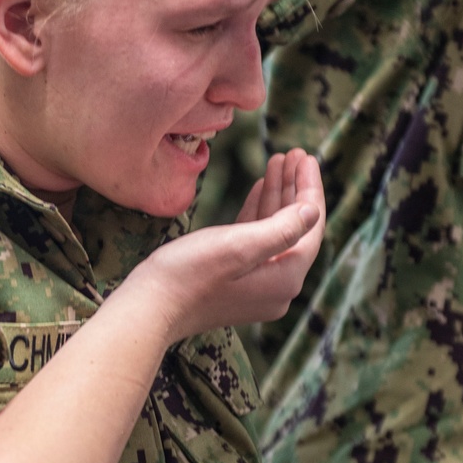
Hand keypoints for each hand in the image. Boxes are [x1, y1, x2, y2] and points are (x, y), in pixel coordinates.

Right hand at [130, 149, 324, 344]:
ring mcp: (257, 287)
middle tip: (295, 153)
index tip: (307, 156)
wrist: (149, 308)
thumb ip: (282, 229)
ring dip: (277, 197)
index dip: (310, 189)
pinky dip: (260, 214)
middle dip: (295, 189)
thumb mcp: (238, 246)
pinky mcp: (237, 283)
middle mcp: (277, 287)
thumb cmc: (189, 274)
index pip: (310, 226)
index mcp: (284, 279)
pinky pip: (257, 243)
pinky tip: (259, 188)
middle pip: (296, 228)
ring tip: (277, 161)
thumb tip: (314, 211)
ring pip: (275, 233)